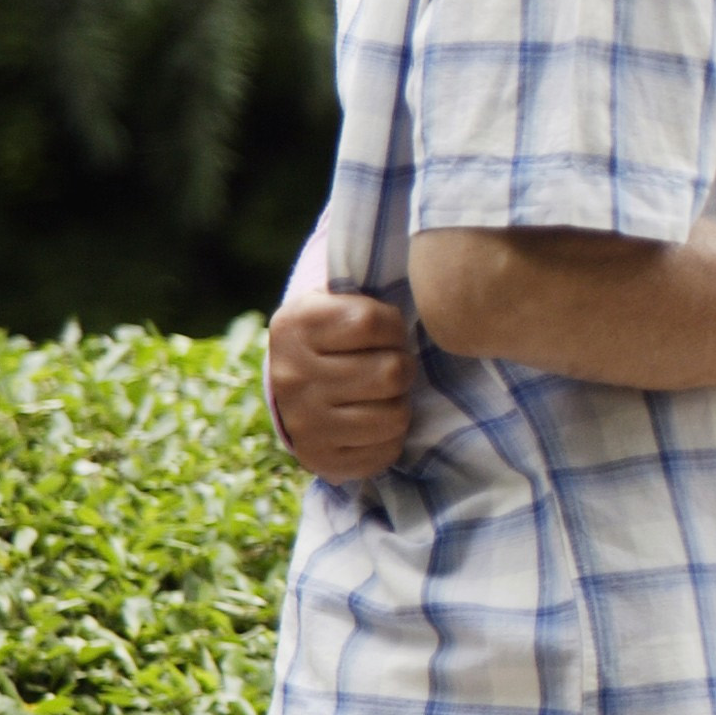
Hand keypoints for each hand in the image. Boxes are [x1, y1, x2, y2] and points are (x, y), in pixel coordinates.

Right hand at [269, 283, 416, 482]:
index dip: (395, 326)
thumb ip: (371, 282)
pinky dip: (392, 435)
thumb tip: (424, 255)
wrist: (294, 380)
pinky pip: (386, 451)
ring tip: (383, 391)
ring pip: (395, 415)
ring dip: (400, 401)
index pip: (373, 323)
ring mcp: (304, 423)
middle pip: (392, 373)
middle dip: (403, 364)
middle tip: (389, 362)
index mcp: (296, 325)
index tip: (386, 330)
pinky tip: (374, 418)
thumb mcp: (339, 296)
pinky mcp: (320, 459)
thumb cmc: (337, 331)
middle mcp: (291, 376)